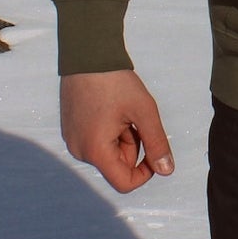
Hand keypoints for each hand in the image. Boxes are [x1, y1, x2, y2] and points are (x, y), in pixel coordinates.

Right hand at [60, 69, 174, 195]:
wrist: (87, 55)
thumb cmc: (116, 82)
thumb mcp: (144, 112)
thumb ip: (157, 143)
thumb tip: (167, 171)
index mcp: (95, 150)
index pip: (125, 183)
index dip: (145, 173)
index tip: (155, 151)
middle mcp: (79, 150)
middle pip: (117, 165)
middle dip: (133, 147)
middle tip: (135, 118)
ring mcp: (72, 140)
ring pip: (108, 153)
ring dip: (122, 138)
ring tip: (122, 110)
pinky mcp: (70, 130)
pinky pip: (96, 142)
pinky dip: (109, 132)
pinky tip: (110, 108)